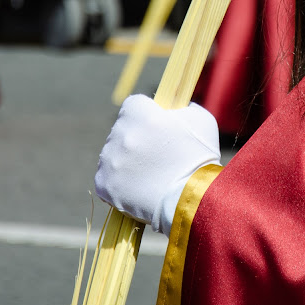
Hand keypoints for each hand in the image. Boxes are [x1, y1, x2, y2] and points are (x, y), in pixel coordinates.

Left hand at [94, 94, 220, 235]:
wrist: (193, 199)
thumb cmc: (200, 158)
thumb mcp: (201, 121)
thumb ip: (183, 109)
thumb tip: (174, 110)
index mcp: (138, 112)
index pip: (134, 105)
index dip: (147, 116)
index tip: (157, 129)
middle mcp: (119, 133)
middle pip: (122, 131)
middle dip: (136, 141)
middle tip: (155, 158)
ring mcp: (109, 159)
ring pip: (112, 156)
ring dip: (125, 162)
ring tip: (148, 177)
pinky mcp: (103, 184)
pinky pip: (105, 179)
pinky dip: (117, 184)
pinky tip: (136, 189)